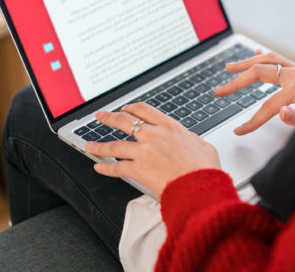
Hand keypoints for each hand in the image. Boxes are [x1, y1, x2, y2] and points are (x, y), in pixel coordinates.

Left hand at [85, 102, 220, 196]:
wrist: (199, 187)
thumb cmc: (204, 169)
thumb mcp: (203, 145)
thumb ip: (191, 139)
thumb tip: (188, 139)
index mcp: (170, 127)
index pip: (144, 110)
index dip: (130, 108)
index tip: (124, 109)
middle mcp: (154, 135)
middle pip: (124, 121)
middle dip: (108, 118)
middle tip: (100, 117)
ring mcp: (144, 152)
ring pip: (115, 145)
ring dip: (99, 145)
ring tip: (90, 145)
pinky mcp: (138, 170)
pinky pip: (116, 167)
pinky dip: (105, 167)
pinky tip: (99, 166)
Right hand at [214, 50, 294, 134]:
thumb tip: (280, 113)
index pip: (268, 106)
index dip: (252, 120)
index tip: (239, 130)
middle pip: (259, 73)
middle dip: (237, 83)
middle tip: (219, 91)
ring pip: (266, 61)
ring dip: (245, 63)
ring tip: (228, 68)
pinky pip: (278, 59)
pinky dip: (264, 56)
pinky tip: (254, 52)